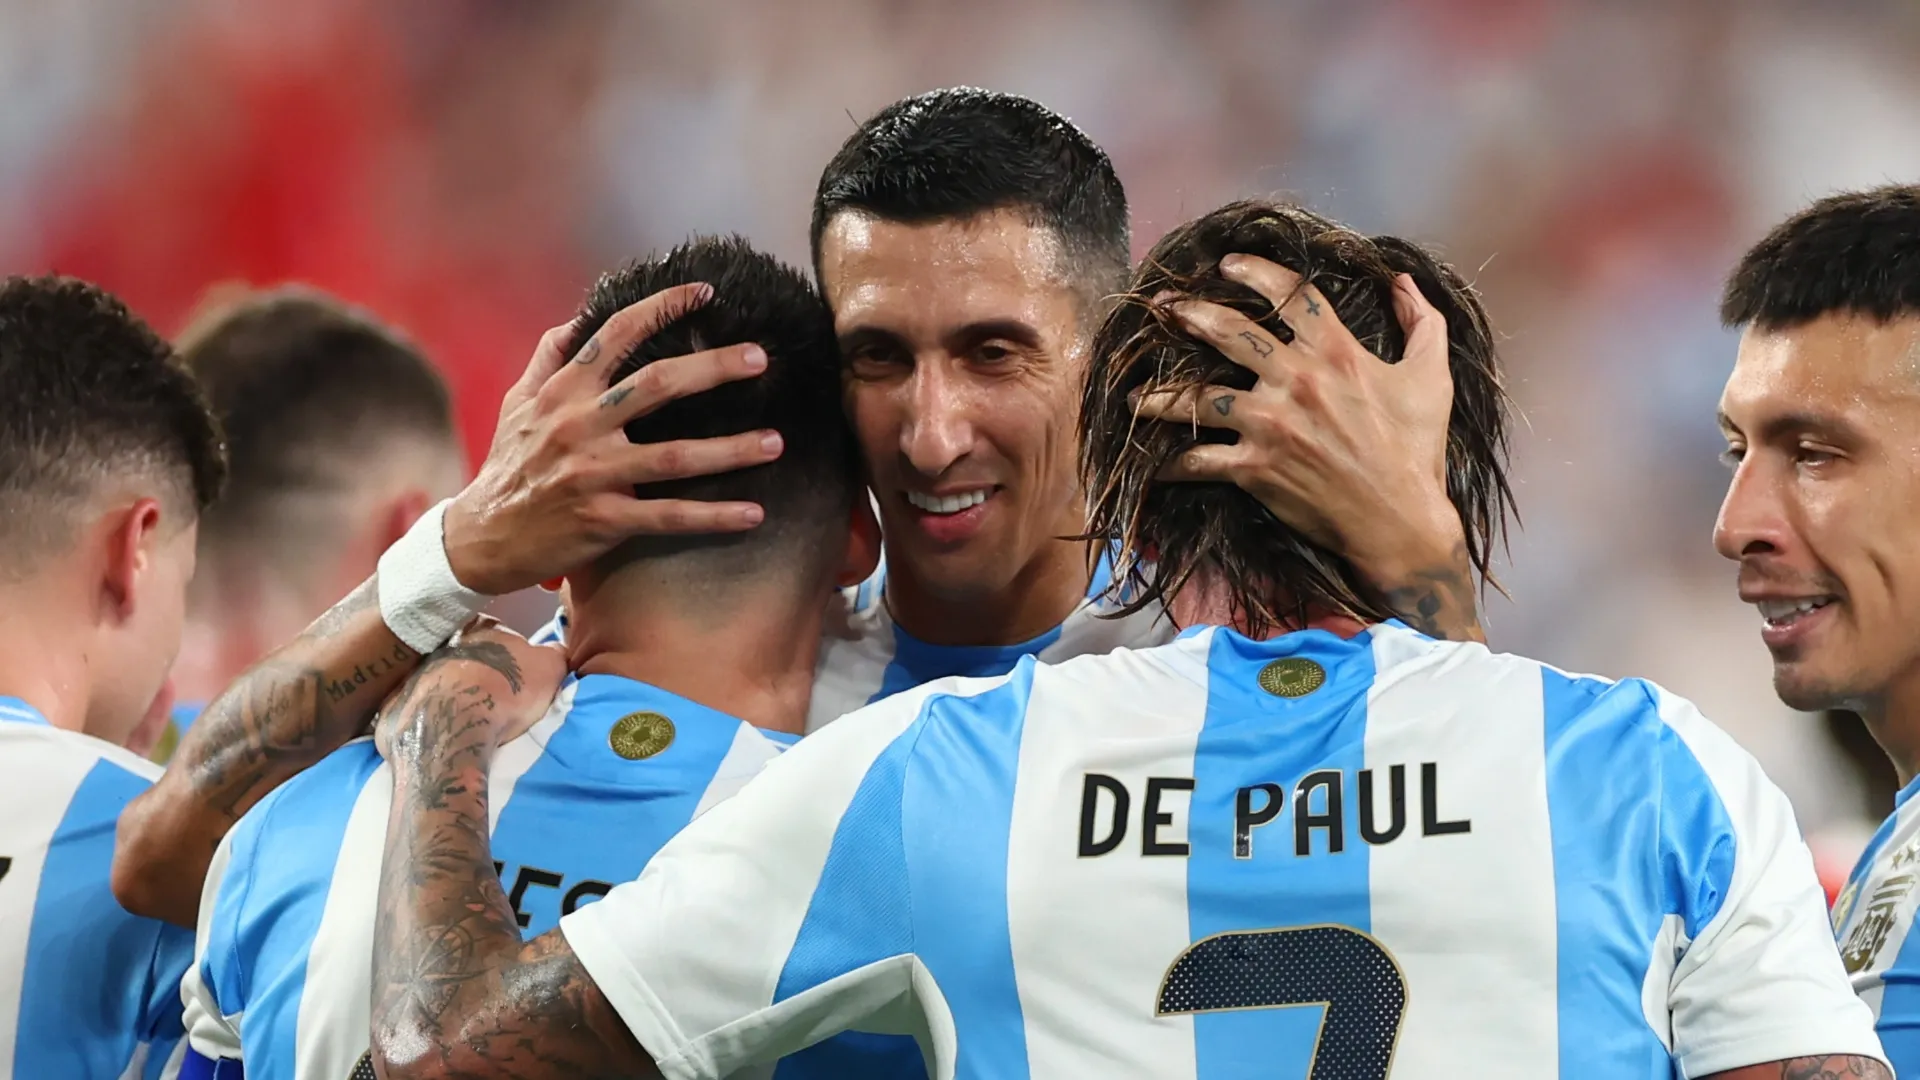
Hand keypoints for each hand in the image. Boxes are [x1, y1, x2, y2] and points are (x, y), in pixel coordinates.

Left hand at [373, 623, 566, 764]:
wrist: (453, 726)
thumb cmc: (506, 691)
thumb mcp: (550, 668)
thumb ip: (554, 653)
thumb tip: (553, 650)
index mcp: (477, 627)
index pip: (494, 629)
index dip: (506, 652)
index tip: (513, 674)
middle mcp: (440, 642)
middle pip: (461, 654)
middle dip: (473, 671)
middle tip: (489, 697)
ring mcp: (411, 672)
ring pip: (433, 679)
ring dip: (447, 693)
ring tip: (464, 719)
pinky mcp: (392, 704)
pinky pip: (410, 707)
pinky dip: (423, 717)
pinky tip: (439, 733)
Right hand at [444, 284, 781, 594]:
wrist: (480, 539)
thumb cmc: (508, 466)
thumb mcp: (517, 404)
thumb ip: (548, 359)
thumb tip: (576, 320)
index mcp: (564, 391)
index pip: (616, 334)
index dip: (661, 307)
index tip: (705, 293)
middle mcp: (580, 425)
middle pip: (658, 385)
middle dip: (714, 368)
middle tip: (760, 358)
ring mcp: (593, 473)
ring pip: (675, 456)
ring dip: (731, 450)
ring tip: (776, 442)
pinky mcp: (604, 520)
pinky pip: (670, 516)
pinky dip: (715, 516)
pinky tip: (754, 513)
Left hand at [1134, 255, 1465, 583]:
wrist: (1400, 522)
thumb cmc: (1416, 451)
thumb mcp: (1432, 378)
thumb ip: (1422, 321)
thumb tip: (1404, 279)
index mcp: (1337, 352)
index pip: (1291, 294)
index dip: (1256, 271)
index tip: (1229, 264)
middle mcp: (1297, 380)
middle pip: (1230, 334)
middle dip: (1190, 315)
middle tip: (1164, 307)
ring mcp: (1271, 425)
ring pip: (1199, 397)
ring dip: (1160, 395)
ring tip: (1134, 395)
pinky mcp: (1254, 468)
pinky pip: (1198, 461)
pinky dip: (1170, 464)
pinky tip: (1151, 463)